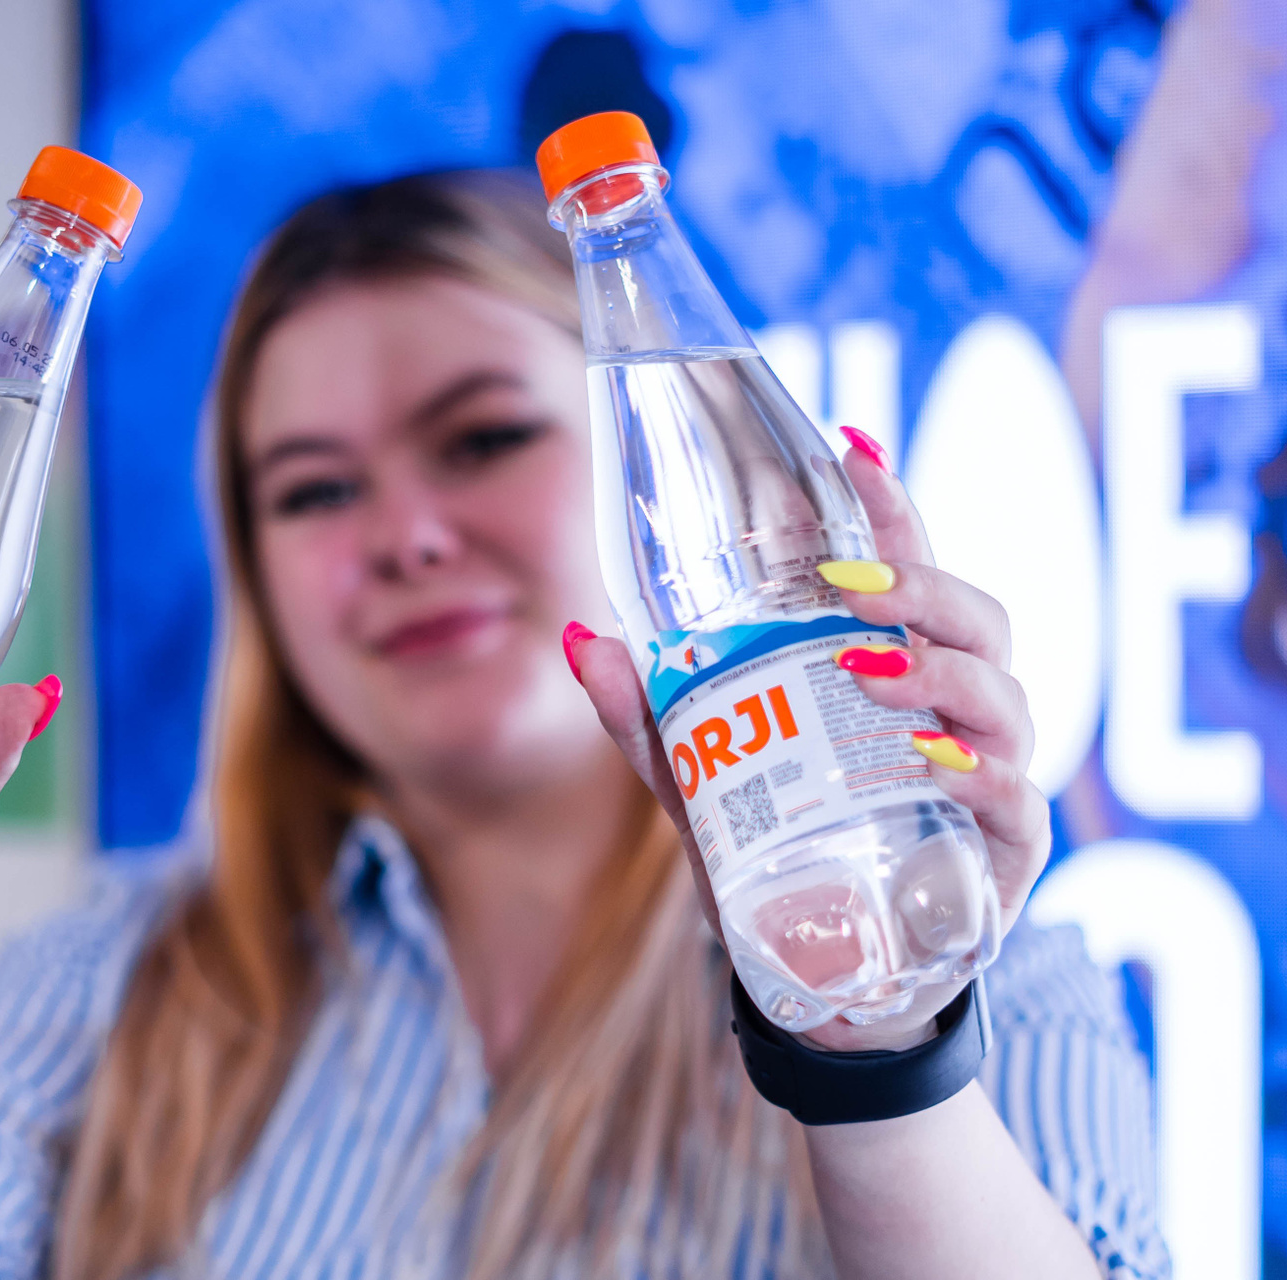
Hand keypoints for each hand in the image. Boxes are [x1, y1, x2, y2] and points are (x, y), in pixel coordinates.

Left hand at [568, 433, 1050, 1051]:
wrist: (820, 981)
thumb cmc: (773, 856)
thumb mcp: (699, 785)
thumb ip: (649, 719)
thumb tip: (586, 640)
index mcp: (890, 673)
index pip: (908, 571)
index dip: (894, 509)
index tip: (854, 449)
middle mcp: (953, 712)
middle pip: (976, 617)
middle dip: (921, 586)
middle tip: (851, 587)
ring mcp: (990, 778)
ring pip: (1004, 695)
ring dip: (940, 671)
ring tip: (870, 668)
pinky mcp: (1004, 855)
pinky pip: (1018, 798)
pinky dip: (984, 774)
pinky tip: (937, 761)